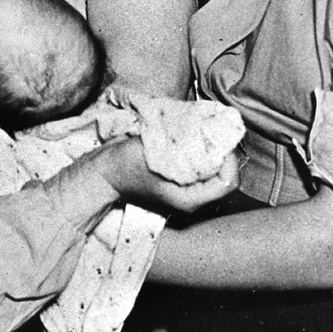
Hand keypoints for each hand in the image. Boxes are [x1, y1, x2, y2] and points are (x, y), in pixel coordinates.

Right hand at [92, 136, 236, 215]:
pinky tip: (194, 138)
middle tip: (215, 131)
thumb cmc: (126, 166)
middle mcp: (192, 200)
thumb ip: (186, 148)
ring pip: (215, 172)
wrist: (103, 173)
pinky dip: (202, 152)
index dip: (229, 159)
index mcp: (190, 201)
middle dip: (223, 153)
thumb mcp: (156, 155)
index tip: (219, 137)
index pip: (227, 183)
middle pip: (225, 177)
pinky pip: (202, 168)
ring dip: (213, 151)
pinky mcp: (180, 182)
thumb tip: (211, 133)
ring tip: (206, 132)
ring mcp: (186, 192)